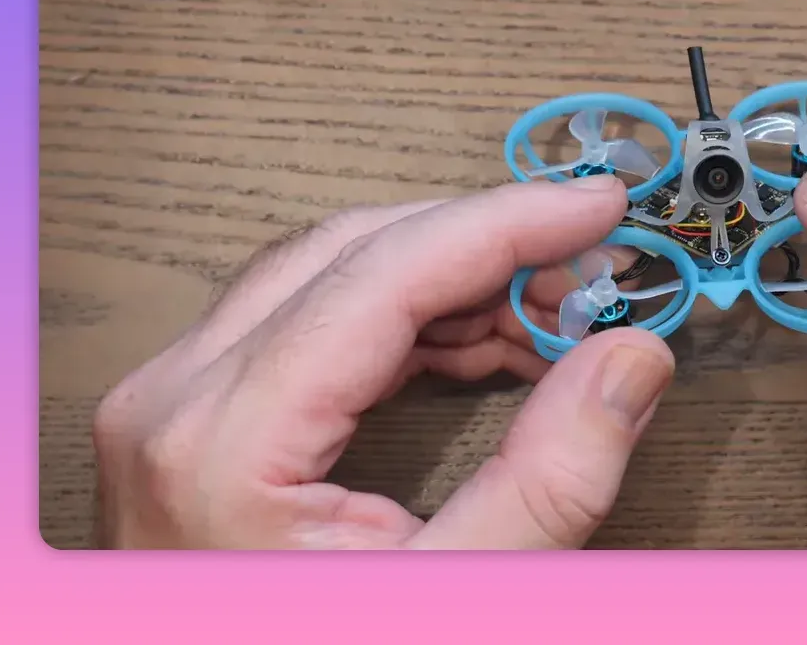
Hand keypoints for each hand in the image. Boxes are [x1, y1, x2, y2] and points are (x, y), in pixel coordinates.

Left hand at [91, 175, 675, 548]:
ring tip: (559, 314)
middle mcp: (176, 398)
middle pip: (355, 253)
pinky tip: (494, 343)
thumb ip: (548, 485)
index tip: (596, 206)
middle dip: (488, 245)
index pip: (383, 274)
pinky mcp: (199, 414)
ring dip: (456, 280)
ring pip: (335, 274)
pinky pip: (316, 322)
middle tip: (592, 265)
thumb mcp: (452, 599)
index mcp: (220, 443)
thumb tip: (630, 360)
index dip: (505, 225)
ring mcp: (176, 401)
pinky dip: (414, 320)